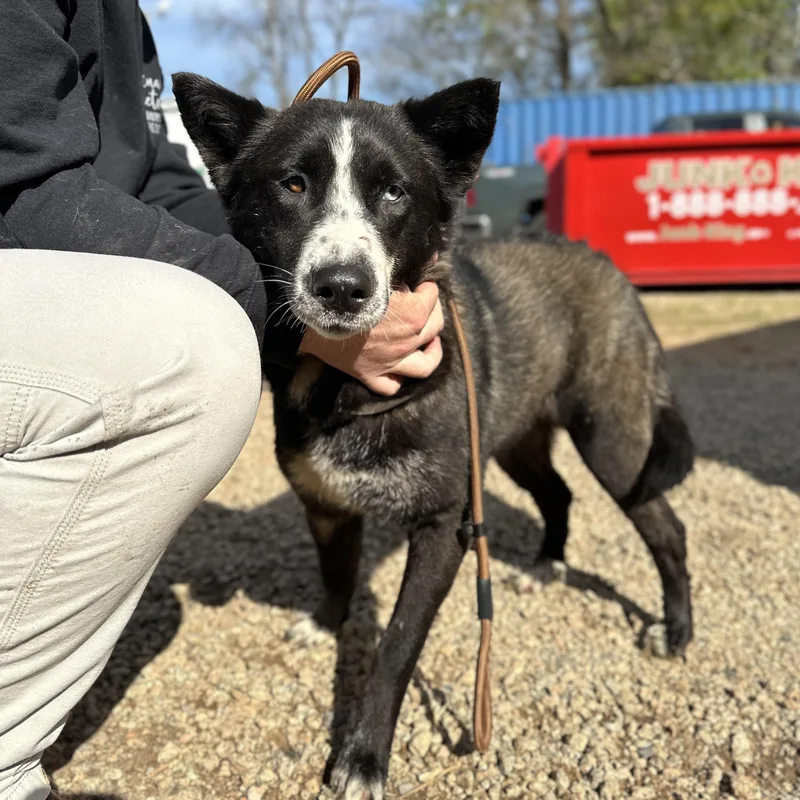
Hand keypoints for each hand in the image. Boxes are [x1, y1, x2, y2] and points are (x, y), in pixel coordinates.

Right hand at [299, 282, 443, 395]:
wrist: (309, 318)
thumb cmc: (342, 291)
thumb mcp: (375, 273)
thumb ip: (401, 269)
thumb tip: (426, 257)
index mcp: (412, 315)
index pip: (432, 297)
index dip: (427, 286)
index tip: (420, 282)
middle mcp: (407, 341)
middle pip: (434, 327)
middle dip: (432, 312)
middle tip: (424, 305)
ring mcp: (390, 363)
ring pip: (424, 365)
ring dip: (431, 352)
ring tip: (429, 342)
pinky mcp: (370, 375)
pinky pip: (392, 385)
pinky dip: (400, 378)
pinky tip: (400, 367)